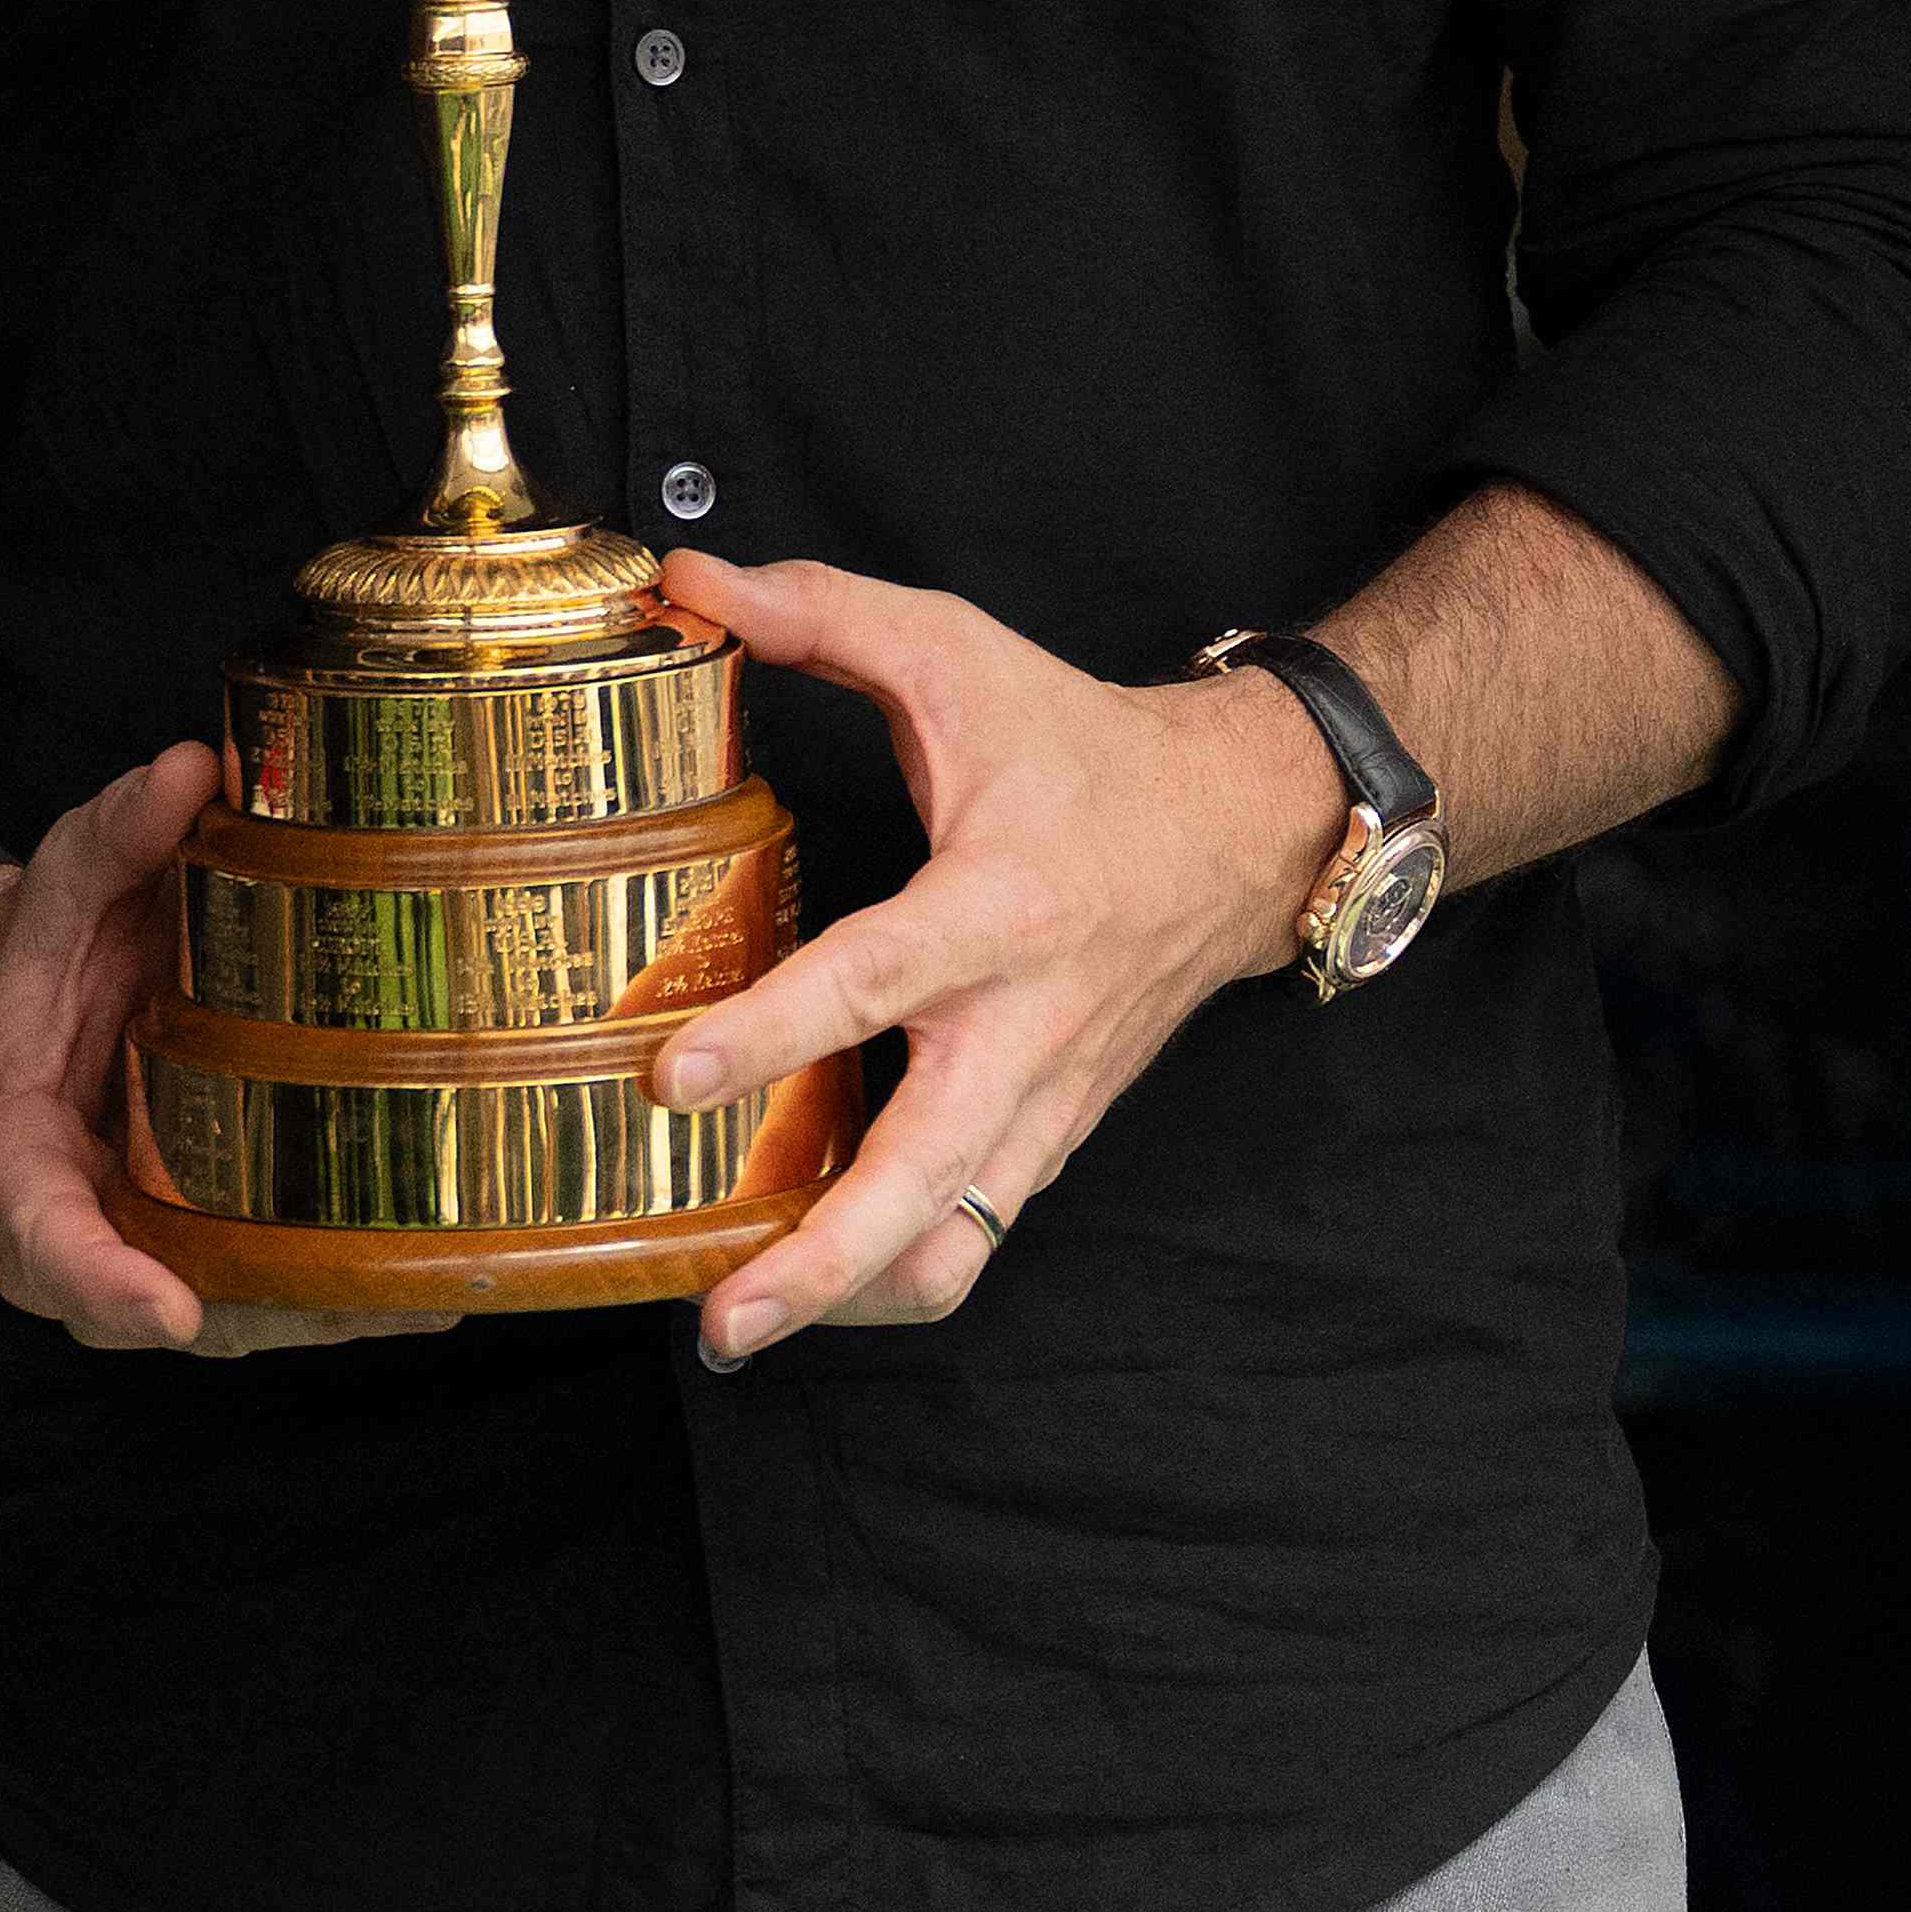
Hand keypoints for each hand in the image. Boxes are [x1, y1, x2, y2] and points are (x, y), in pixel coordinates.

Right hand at [0, 744, 447, 1357]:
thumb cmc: (48, 944)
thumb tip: (191, 767)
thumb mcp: (71, 872)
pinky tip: (428, 1288)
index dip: (98, 1277)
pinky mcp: (189, 1241)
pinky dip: (332, 1299)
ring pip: (210, 1316)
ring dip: (311, 1318)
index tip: (170, 1311)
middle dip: (242, 1315)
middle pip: (133, 1305)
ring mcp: (128, 1241)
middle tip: (359, 1301)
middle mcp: (62, 1218)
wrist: (33, 994)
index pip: (36, 1227)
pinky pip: (252, 1293)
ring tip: (420, 1300)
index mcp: (12, 1141)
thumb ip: (121, 827)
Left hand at [645, 552, 1345, 1363]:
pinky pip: (980, 1229)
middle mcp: (1027, 1022)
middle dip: (822, 1259)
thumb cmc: (1081, 743)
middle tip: (721, 1318)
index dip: (771, 1034)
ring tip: (746, 1330)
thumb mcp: (958, 652)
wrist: (1243, 826)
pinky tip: (817, 1284)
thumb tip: (687, 581)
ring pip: (960, 1236)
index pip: (875, 980)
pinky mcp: (1056, 1133)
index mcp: (1000, 904)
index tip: (667, 1079)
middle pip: (926, 1175)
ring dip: (857, 1295)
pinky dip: (902, 1269)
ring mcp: (1047, 1094)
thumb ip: (821, 613)